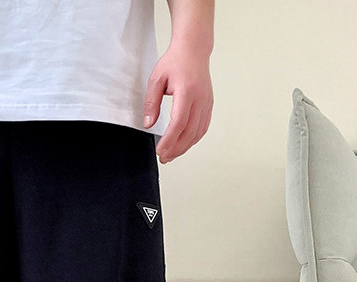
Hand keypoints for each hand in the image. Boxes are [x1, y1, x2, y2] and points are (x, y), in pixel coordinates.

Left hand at [142, 41, 212, 163]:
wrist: (193, 49)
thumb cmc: (175, 61)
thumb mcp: (156, 79)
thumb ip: (151, 103)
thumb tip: (148, 124)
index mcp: (187, 91)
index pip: (179, 122)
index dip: (169, 140)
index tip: (160, 151)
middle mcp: (200, 98)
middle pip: (190, 132)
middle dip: (176, 149)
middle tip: (163, 158)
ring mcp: (207, 102)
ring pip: (198, 132)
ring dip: (184, 147)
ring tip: (171, 155)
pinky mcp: (209, 105)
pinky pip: (203, 127)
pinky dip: (193, 139)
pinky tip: (183, 145)